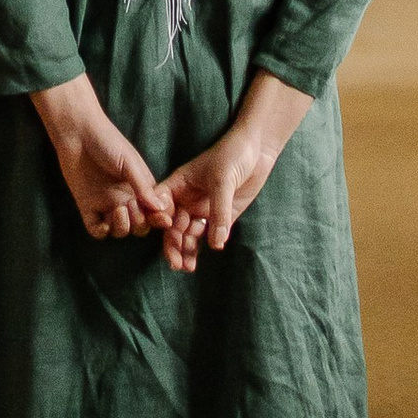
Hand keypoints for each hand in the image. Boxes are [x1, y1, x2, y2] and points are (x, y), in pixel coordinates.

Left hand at [32, 73, 169, 243]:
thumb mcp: (129, 163)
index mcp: (140, 187)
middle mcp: (125, 198)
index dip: (159, 218)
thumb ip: (143, 186)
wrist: (77, 133)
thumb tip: (161, 208)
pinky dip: (101, 231)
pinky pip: (97, 230)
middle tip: (132, 205)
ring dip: (122, 226)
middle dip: (139, 222)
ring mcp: (106, 204)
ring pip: (120, 230)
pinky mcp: (87, 206)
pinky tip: (103, 221)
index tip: (161, 219)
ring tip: (119, 209)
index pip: (154, 211)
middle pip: (139, 226)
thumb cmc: (107, 142)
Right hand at [156, 73, 313, 271]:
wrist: (258, 149)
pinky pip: (209, 235)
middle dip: (172, 243)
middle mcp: (187, 199)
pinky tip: (202, 256)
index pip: (161, 205)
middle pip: (173, 225)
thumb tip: (215, 243)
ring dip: (185, 250)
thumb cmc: (233, 155)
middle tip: (175, 262)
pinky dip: (205, 246)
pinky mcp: (221, 216)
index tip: (165, 229)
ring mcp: (203, 209)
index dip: (158, 219)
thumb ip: (218, 211)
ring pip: (188, 234)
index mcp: (178, 185)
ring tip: (185, 267)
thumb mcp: (222, 180)